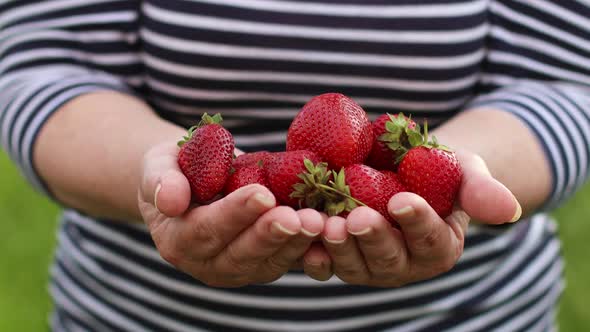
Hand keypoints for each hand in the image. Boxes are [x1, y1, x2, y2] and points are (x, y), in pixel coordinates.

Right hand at [137, 143, 323, 286]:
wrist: (195, 182)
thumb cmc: (177, 170)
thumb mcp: (158, 166)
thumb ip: (160, 181)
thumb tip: (171, 200)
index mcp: (178, 241)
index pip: (206, 231)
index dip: (234, 215)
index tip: (261, 194)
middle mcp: (208, 263)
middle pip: (240, 255)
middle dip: (270, 235)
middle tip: (296, 217)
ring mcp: (239, 268)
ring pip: (269, 263)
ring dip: (295, 244)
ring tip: (318, 222)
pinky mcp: (265, 263)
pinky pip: (289, 262)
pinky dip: (311, 251)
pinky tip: (331, 233)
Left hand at [305, 150, 520, 286]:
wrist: (399, 169)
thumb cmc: (436, 171)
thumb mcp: (462, 172)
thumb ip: (481, 191)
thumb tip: (507, 210)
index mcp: (438, 247)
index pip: (431, 240)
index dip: (417, 222)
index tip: (403, 200)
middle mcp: (403, 264)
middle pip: (388, 258)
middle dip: (372, 238)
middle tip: (357, 218)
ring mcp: (368, 264)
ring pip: (353, 264)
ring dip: (338, 247)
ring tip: (327, 223)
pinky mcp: (338, 257)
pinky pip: (324, 264)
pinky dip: (312, 255)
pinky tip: (301, 238)